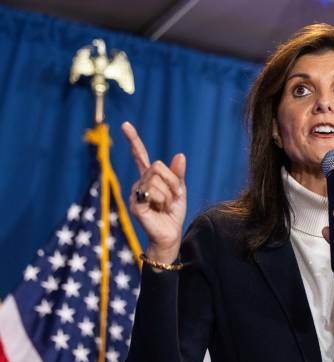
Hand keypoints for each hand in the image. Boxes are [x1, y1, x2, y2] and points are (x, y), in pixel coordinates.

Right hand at [123, 121, 186, 263]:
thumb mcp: (180, 190)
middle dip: (173, 181)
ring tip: (166, 206)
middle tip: (174, 197)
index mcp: (149, 178)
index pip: (140, 156)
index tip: (125, 125)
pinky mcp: (136, 204)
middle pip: (157, 166)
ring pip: (156, 179)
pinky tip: (161, 210)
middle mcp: (139, 183)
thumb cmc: (173, 214)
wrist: (170, 235)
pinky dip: (164, 200)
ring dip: (169, 193)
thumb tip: (180, 154)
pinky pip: (153, 192)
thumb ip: (178, 174)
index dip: (133, 140)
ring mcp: (135, 193)